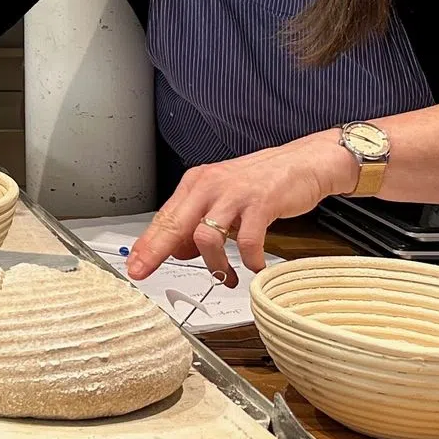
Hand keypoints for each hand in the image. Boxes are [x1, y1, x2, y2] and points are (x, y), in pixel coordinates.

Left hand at [126, 131, 355, 286]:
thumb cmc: (263, 181)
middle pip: (175, 222)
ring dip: (213, 263)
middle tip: (144, 270)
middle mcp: (210, 185)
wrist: (304, 162)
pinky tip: (254, 266)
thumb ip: (200, 222)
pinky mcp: (260, 202)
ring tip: (224, 276)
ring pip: (206, 234)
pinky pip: (247, 240)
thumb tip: (178, 250)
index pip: (165, 216)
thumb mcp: (223, 198)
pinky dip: (249, 259)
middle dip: (156, 250)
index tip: (135, 263)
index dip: (147, 242)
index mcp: (198, 183)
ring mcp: (234, 193)